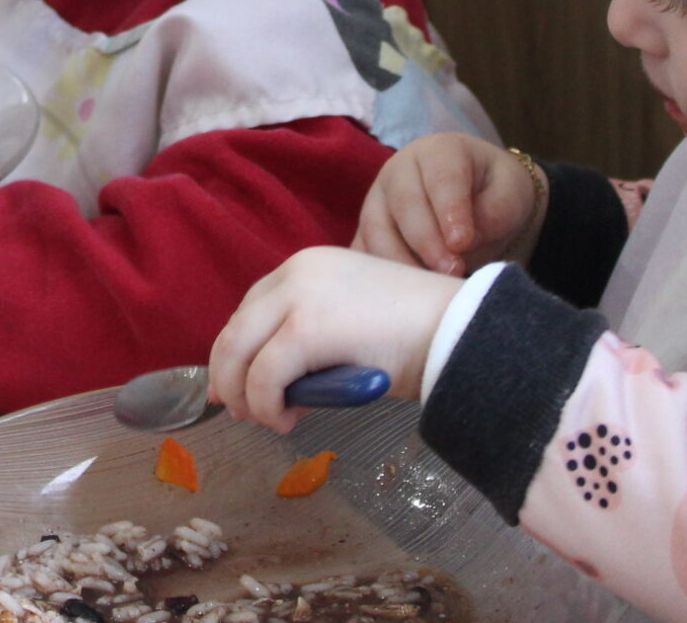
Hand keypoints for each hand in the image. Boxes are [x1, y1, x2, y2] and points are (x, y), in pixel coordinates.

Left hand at [209, 247, 465, 431]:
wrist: (457, 329)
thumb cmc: (418, 333)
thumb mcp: (352, 326)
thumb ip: (311, 341)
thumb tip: (275, 384)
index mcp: (307, 265)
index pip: (251, 309)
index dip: (235, 350)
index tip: (231, 384)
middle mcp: (295, 271)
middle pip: (236, 329)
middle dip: (229, 376)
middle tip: (238, 412)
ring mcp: (298, 297)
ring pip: (240, 353)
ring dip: (246, 396)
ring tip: (269, 420)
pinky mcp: (305, 329)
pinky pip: (264, 377)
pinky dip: (266, 405)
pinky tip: (286, 420)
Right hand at [352, 133, 542, 276]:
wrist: (478, 196)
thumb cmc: (494, 190)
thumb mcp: (511, 191)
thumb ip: (495, 211)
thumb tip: (465, 241)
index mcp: (438, 152)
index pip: (441, 178)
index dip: (450, 210)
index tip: (462, 243)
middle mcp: (399, 171)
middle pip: (404, 204)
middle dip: (427, 242)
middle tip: (452, 270)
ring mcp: (377, 200)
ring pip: (376, 230)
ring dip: (400, 262)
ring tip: (428, 288)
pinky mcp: (367, 231)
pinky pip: (361, 253)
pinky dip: (375, 276)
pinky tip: (398, 295)